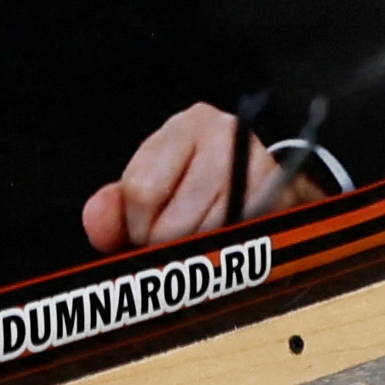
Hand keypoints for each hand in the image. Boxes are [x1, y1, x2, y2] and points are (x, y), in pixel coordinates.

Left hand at [84, 104, 304, 252]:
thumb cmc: (201, 183)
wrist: (268, 181)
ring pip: (208, 241)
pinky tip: (228, 244)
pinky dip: (229, 258)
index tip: (145, 230)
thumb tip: (98, 222)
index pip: (141, 190)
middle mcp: (226, 137)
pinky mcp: (285, 201)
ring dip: (200, 255)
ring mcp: (260, 167)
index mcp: (187, 127)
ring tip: (205, 239)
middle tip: (178, 240)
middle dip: (168, 246)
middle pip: (174, 224)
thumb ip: (116, 208)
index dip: (136, 226)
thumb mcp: (156, 183)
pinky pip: (241, 249)